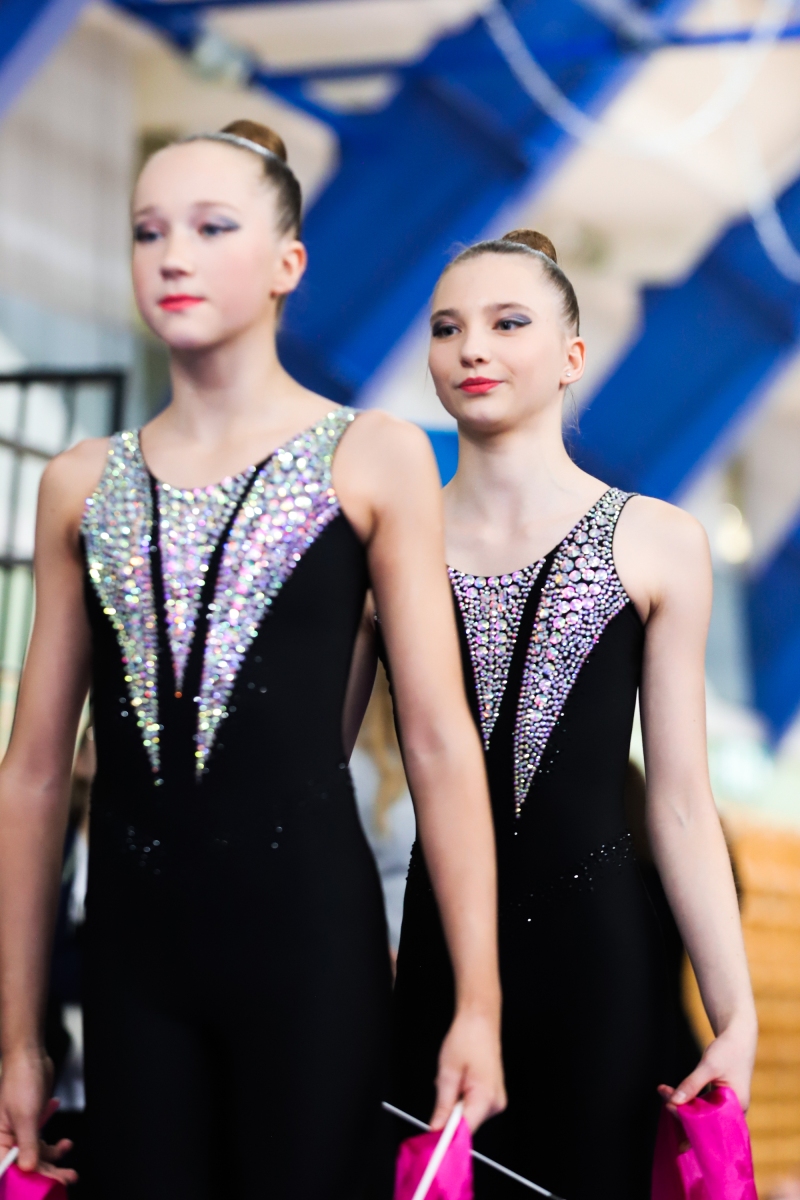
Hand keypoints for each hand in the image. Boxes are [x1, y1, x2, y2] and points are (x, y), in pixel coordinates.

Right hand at [0, 1048, 76, 1184]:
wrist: (30, 1056)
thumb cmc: (20, 1082)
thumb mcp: (25, 1115)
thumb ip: (28, 1143)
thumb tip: (29, 1168)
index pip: (8, 1169)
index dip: (25, 1182)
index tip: (44, 1188)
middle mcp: (7, 1140)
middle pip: (25, 1166)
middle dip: (47, 1173)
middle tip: (66, 1179)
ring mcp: (20, 1132)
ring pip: (36, 1156)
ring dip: (54, 1160)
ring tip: (70, 1166)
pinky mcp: (32, 1124)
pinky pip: (42, 1142)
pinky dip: (54, 1146)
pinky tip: (65, 1143)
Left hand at [430, 1007, 505, 1132]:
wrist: (480, 1020)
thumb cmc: (466, 1039)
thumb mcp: (448, 1072)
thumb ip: (443, 1105)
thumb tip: (436, 1129)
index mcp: (485, 1098)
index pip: (465, 1131)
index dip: (447, 1136)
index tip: (432, 1140)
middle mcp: (496, 1103)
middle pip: (467, 1125)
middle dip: (450, 1113)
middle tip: (444, 1087)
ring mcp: (497, 1100)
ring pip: (468, 1116)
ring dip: (455, 1104)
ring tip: (454, 1078)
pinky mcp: (493, 1096)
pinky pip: (473, 1106)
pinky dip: (462, 1098)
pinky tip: (461, 1079)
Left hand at [658, 1015, 756, 1112]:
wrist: (738, 1037)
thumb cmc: (728, 1050)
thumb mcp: (709, 1067)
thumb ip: (692, 1084)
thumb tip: (674, 1102)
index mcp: (737, 1108)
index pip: (711, 1124)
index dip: (689, 1119)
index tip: (669, 1106)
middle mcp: (733, 1111)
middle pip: (704, 1120)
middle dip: (681, 1109)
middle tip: (663, 1094)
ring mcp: (726, 1106)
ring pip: (700, 1112)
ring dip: (682, 1103)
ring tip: (663, 1090)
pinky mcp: (719, 1099)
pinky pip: (701, 1104)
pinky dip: (687, 1098)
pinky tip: (672, 1092)